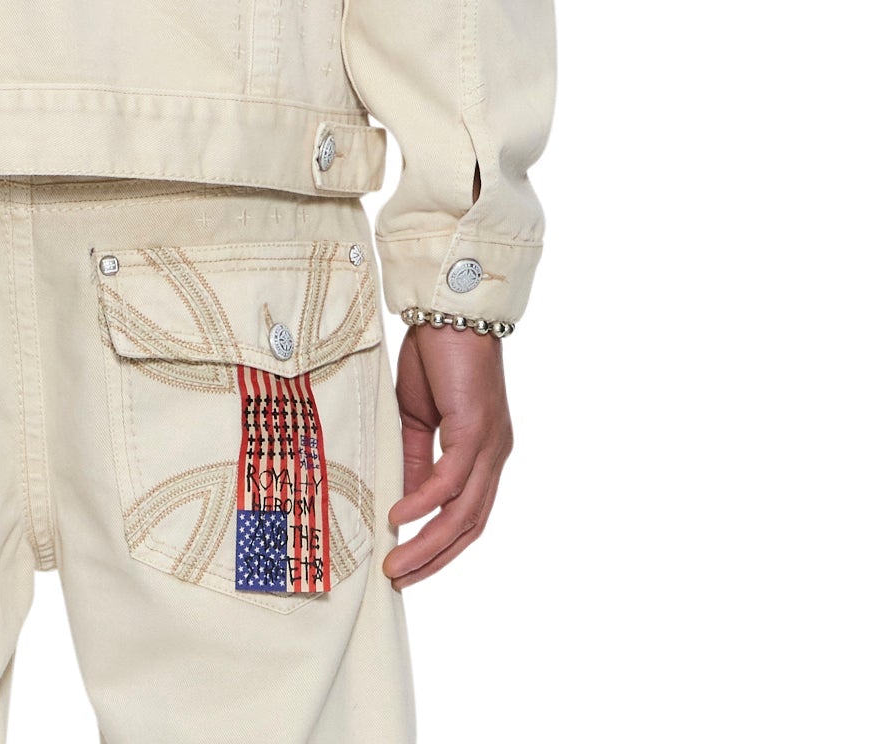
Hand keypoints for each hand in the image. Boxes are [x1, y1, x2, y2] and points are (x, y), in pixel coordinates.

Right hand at [383, 323, 512, 586]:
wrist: (450, 311)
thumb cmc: (436, 355)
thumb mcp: (418, 417)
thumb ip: (416, 459)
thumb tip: (404, 504)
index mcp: (483, 454)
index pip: (468, 516)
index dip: (440, 545)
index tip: (409, 565)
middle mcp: (494, 456)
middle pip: (470, 526)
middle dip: (435, 558)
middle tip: (400, 579)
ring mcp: (489, 445)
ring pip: (464, 513)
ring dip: (429, 543)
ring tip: (397, 564)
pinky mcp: (476, 429)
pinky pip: (451, 478)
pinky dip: (426, 501)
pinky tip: (400, 514)